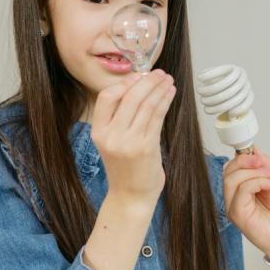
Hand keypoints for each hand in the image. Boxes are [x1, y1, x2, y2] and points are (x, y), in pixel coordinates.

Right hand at [90, 69, 176, 208]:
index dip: (124, 83)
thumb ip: (120, 119)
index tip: (139, 76)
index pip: (106, 97)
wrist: (130, 197)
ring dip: (159, 88)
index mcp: (99, 132)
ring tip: (168, 80)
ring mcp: (128, 142)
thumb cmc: (126, 168)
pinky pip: (157, 117)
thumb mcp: (113, 142)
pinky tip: (170, 94)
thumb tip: (139, 88)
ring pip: (146, 105)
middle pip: (129, 97)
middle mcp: (111, 136)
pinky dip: (165, 101)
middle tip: (159, 73)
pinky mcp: (146, 147)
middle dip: (147, 81)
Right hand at [223, 147, 269, 261]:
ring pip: (231, 179)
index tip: (254, 151)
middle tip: (262, 163)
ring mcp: (233, 205)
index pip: (232, 166)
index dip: (241, 155)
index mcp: (242, 187)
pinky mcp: (236, 214)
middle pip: (228, 170)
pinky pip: (240, 191)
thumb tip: (253, 150)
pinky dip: (257, 182)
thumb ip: (265, 165)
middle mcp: (234, 196)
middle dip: (245, 161)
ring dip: (253, 172)